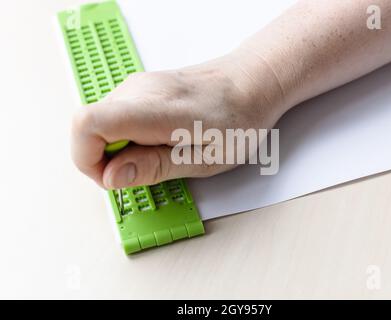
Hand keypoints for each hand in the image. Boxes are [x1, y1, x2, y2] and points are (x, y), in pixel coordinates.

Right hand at [71, 54, 282, 188]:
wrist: (251, 83)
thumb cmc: (239, 120)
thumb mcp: (204, 159)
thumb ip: (155, 167)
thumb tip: (111, 177)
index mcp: (155, 109)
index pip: (88, 124)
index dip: (87, 160)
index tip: (115, 178)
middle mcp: (138, 90)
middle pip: (89, 129)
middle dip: (108, 161)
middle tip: (148, 169)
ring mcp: (137, 86)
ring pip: (100, 125)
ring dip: (120, 149)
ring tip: (162, 152)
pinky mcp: (140, 89)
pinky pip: (115, 118)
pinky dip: (128, 137)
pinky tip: (160, 140)